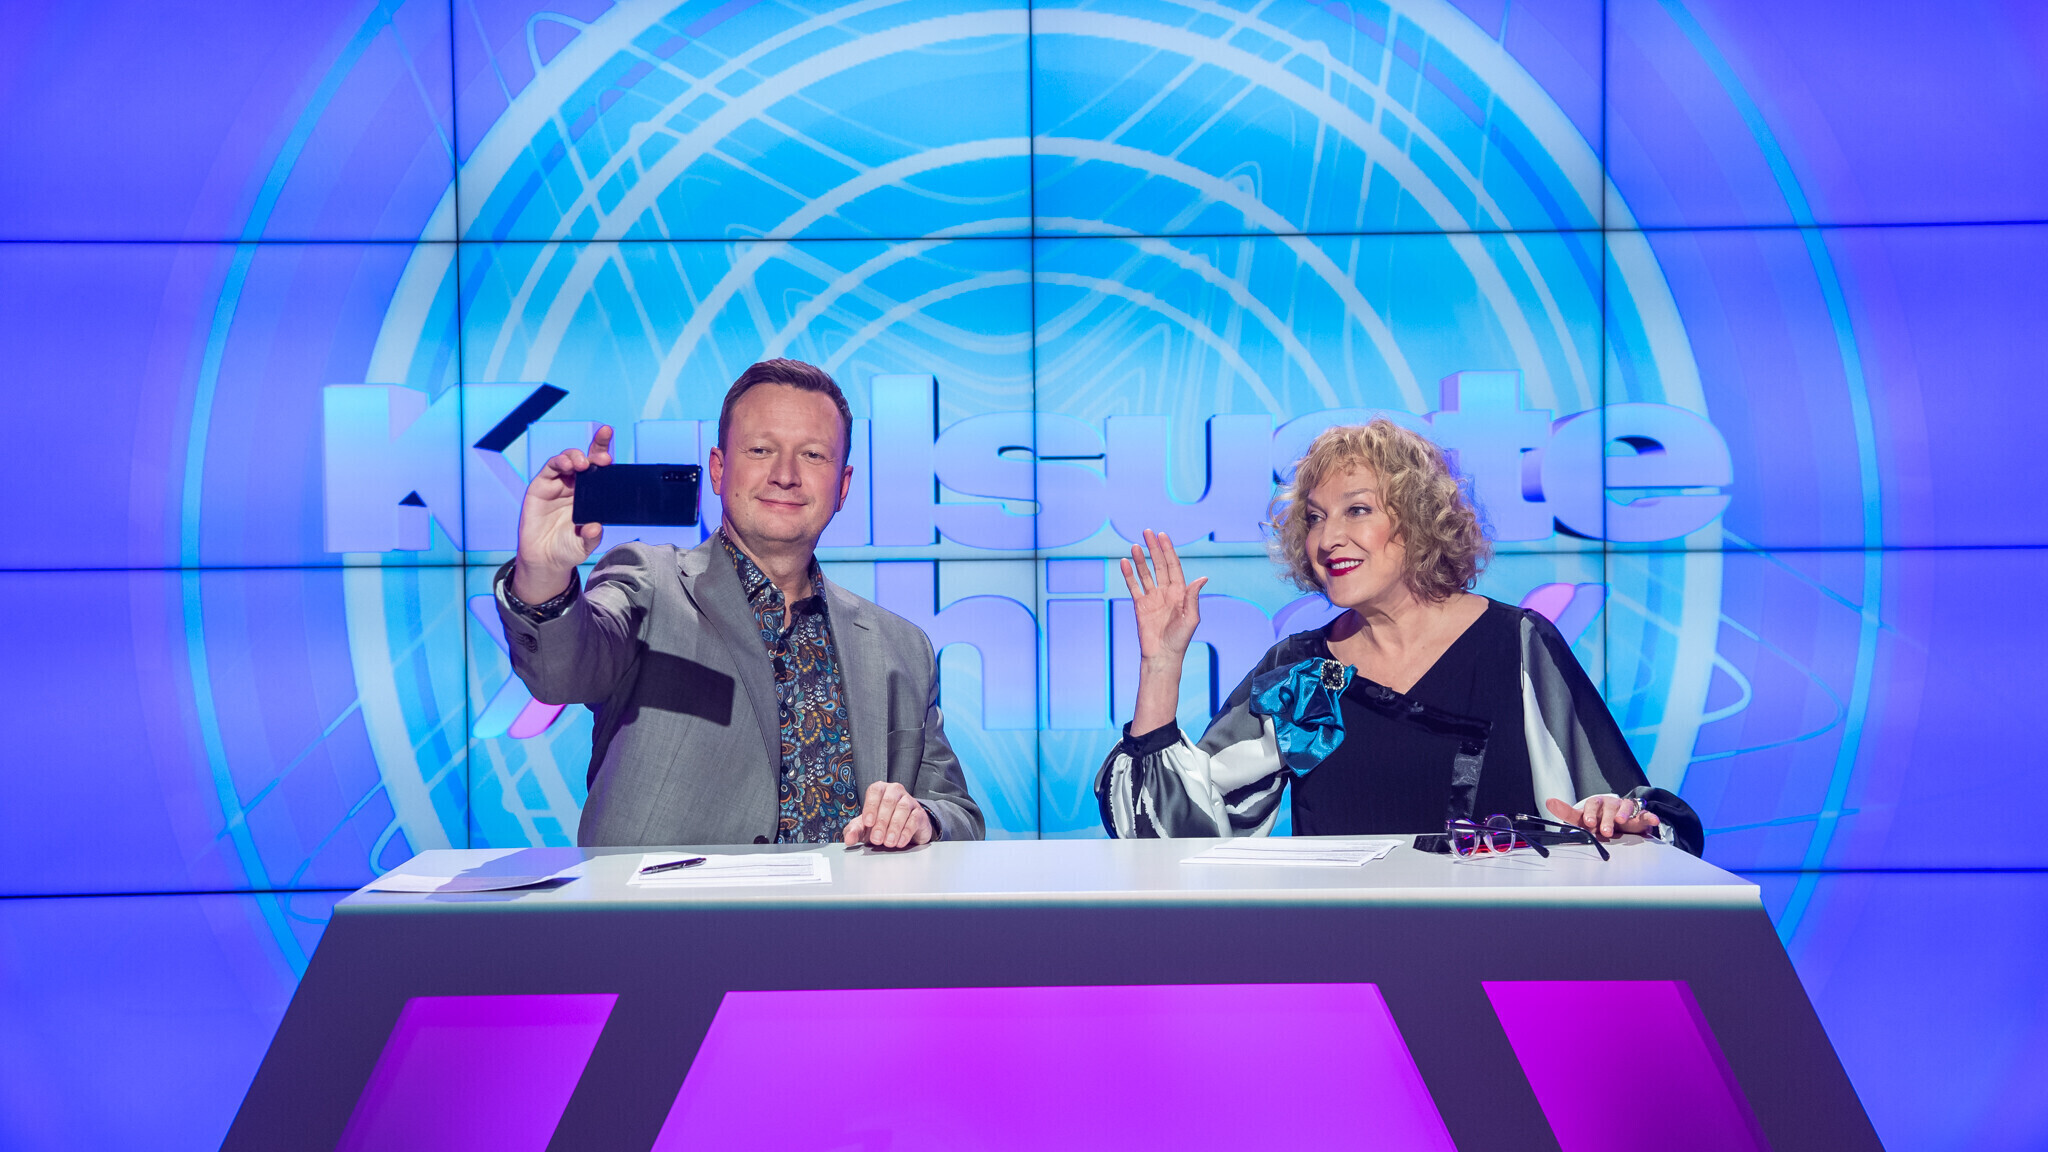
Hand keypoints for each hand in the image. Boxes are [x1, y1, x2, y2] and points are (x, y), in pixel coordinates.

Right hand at [511, 425, 612, 602]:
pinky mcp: (540, 487)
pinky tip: (566, 465)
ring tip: (583, 465)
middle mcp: (575, 485)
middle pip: (586, 459)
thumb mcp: (585, 545)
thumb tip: (595, 527)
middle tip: (604, 459)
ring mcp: (558, 485)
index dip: (605, 453)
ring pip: (567, 460)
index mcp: (591, 494)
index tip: (615, 445)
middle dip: (596, 451)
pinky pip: (549, 469)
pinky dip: (558, 463)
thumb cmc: (568, 548)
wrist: (545, 559)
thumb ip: (592, 537)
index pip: (600, 469)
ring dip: (575, 457)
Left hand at [842, 782, 932, 849]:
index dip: (871, 806)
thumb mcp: (865, 828)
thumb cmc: (881, 825)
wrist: (903, 832)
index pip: (875, 791)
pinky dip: (906, 832)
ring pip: (902, 809)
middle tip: (876, 839)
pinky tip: (900, 842)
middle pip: (888, 802)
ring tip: (888, 842)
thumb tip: (848, 839)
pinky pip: (914, 819)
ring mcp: (909, 800)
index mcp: (880, 790)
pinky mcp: (919, 813)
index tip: (867, 822)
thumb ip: (854, 831)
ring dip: (894, 827)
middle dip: (881, 822)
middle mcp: (895, 791)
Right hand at [1120, 529, 1208, 661]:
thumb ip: (1192, 597)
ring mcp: (1152, 598)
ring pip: (1145, 574)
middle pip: (1159, 565)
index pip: (1173, 566)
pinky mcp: (1140, 606)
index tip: (1162, 536)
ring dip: (1140, 559)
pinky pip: (1133, 587)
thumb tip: (1202, 578)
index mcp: (1180, 593)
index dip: (1168, 550)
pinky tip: (1124, 563)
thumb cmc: (1180, 640)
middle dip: (1153, 548)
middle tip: (1147, 532)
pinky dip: (1129, 575)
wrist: (1163, 656)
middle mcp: (1166, 592)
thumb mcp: (1191, 618)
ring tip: (1134, 545)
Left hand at [1545, 795, 1661, 841]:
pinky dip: (1650, 817)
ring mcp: (1626, 809)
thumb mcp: (1581, 817)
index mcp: (1596, 804)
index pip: (1592, 805)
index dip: (1590, 813)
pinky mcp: (1639, 815)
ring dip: (1625, 814)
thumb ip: (1566, 812)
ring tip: (1623, 822)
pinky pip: (1646, 815)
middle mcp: (1611, 804)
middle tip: (1605, 831)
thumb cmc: (1598, 818)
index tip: (1588, 822)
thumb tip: (1549, 802)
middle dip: (1607, 819)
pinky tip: (1653, 820)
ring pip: (1626, 807)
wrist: (1617, 819)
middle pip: (1609, 808)